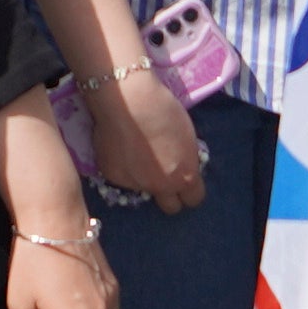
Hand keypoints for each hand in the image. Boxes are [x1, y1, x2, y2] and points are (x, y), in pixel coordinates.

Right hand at [82, 65, 209, 216]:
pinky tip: (121, 146)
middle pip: (170, 207)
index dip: (190, 190)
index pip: (194, 199)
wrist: (128, 101)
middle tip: (163, 176)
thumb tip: (179, 167)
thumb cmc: (163, 109)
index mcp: (184, 176)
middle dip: (170, 195)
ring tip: (137, 151)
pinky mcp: (113, 177)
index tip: (185, 180)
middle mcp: (161, 187)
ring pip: (144, 190)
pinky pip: (123, 178)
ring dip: (144, 178)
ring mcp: (135, 185)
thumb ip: (184, 160)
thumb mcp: (187, 137)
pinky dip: (124, 167)